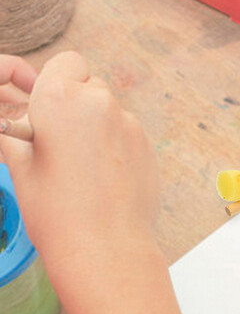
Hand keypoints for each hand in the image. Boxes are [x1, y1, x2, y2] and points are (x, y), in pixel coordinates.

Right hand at [0, 52, 185, 313]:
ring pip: (112, 112)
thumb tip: (17, 124)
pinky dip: (117, 147)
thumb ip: (17, 133)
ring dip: (98, 127)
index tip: (49, 109)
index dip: (58, 83)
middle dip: (77, 105)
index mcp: (60, 98)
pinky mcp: (148, 149)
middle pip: (91, 87)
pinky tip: (105, 178)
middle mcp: (100, 104)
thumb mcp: (21, 166)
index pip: (67, 64)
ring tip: (83, 166)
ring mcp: (130, 126)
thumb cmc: (56, 211)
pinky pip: (128, 136)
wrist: (106, 248)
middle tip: (61, 140)